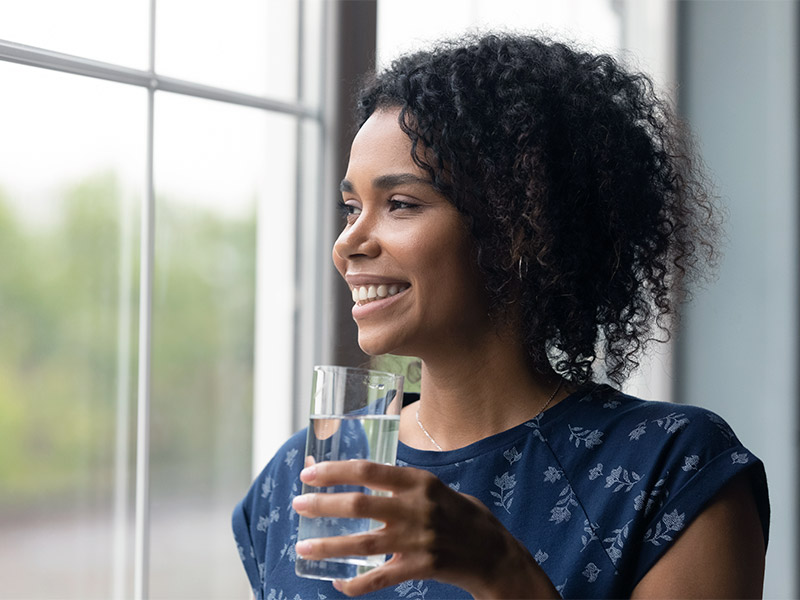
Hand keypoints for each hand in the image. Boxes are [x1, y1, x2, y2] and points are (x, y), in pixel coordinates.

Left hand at [291, 460, 558, 597]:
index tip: (310, 473)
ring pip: (362, 542)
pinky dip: (355, 584)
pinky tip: (336, 582)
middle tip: (298, 505)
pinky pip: (380, 578)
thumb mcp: (438, 489)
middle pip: (359, 504)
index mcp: (420, 481)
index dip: (336, 472)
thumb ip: (405, 486)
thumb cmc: (464, 516)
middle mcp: (416, 507)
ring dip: (328, 545)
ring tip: (303, 548)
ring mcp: (418, 538)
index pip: (369, 470)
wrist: (495, 553)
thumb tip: (366, 479)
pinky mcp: (420, 566)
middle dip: (323, 504)